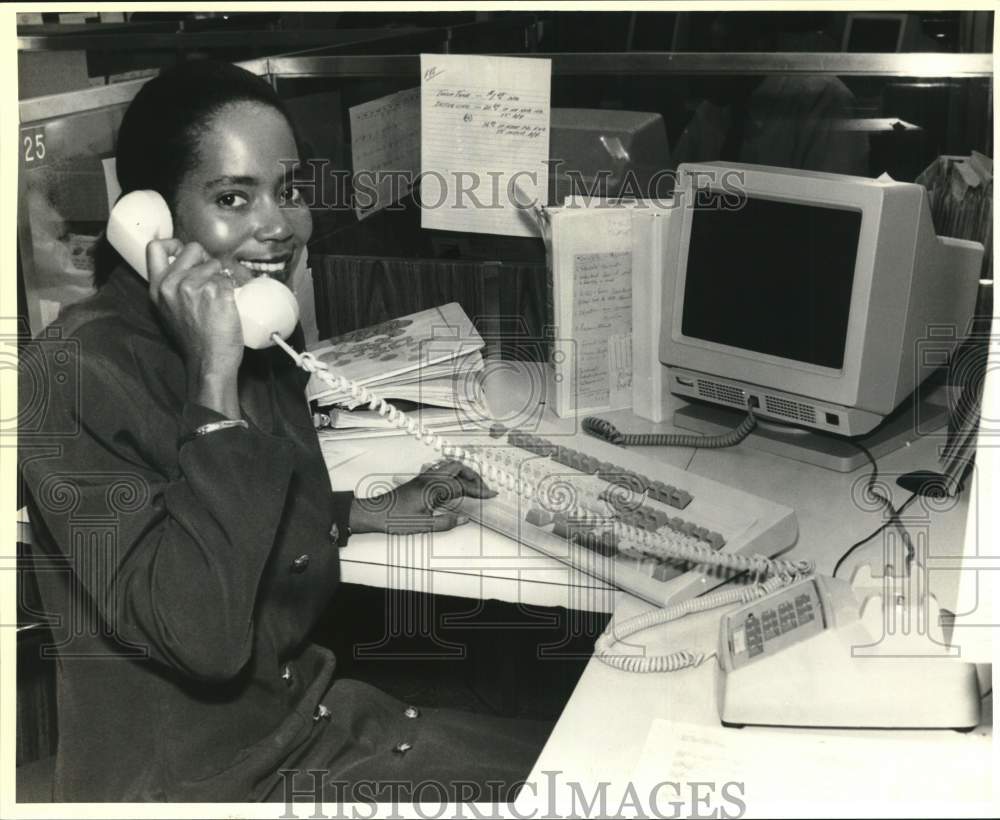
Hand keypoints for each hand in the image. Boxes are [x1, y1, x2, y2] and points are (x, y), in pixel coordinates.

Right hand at [147, 239, 242, 417]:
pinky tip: (230, 303)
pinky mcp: (217, 292)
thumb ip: (172, 290)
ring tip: (220, 297)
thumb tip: (188, 269)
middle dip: (206, 257)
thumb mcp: (169, 311)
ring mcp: (195, 287)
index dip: (173, 243)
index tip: (184, 251)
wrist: (209, 362)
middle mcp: (173, 284)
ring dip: (222, 275)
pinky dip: (234, 288)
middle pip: (192, 248)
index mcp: (158, 288)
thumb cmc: (194, 341)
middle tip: (212, 275)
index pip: (155, 248)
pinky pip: (230, 278)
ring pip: (215, 264)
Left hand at [349, 460, 496, 533]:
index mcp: (433, 487)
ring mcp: (425, 478)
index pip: (462, 485)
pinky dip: (454, 476)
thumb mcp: (423, 525)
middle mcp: (430, 478)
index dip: (479, 490)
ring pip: (450, 467)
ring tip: (473, 486)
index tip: (491, 494)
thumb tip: (464, 519)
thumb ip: (446, 522)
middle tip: (483, 489)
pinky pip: (442, 472)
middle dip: (474, 476)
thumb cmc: (394, 518)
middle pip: (458, 467)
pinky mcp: (420, 481)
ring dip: (464, 474)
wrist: (374, 513)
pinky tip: (455, 486)